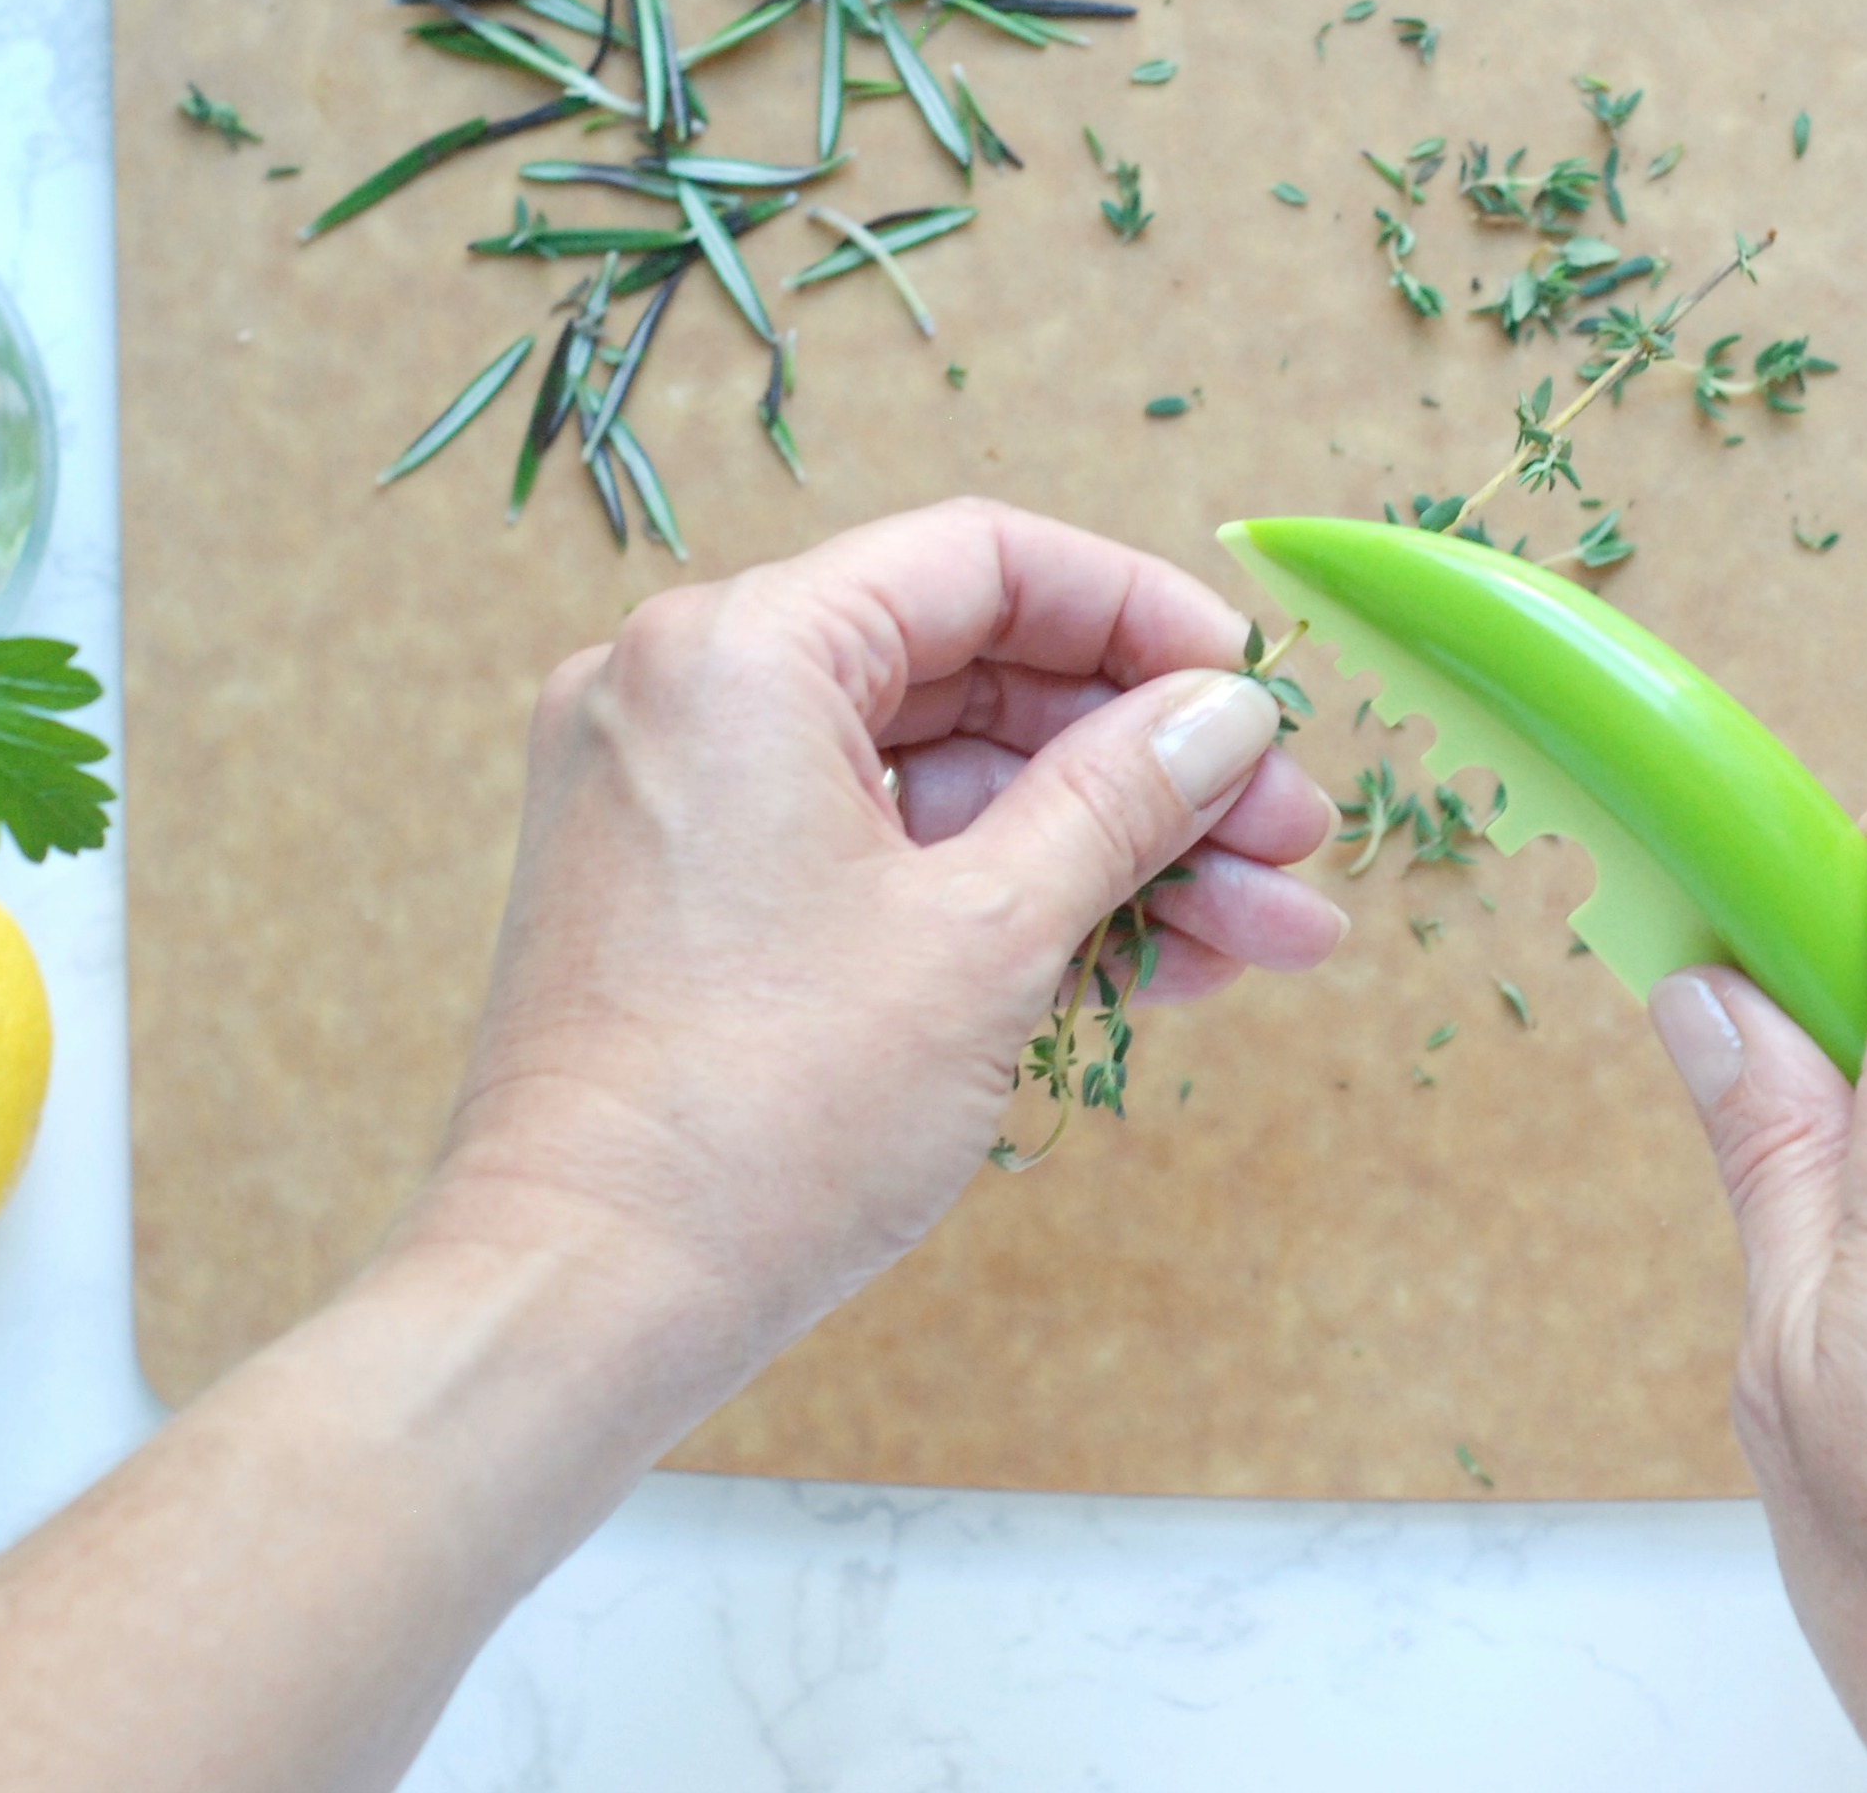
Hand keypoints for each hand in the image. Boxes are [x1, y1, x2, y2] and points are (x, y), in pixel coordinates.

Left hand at [407, 498, 1344, 1433]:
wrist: (578, 1302)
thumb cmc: (756, 1120)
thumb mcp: (987, 937)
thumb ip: (1122, 799)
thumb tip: (1226, 713)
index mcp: (740, 653)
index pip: (984, 563)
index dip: (1145, 618)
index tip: (1255, 692)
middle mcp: (689, 696)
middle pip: (973, 676)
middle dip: (1150, 767)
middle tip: (1289, 842)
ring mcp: (681, 803)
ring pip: (941, 785)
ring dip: (1105, 854)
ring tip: (1265, 940)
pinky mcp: (690, 904)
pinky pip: (876, 858)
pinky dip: (1002, 904)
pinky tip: (1150, 969)